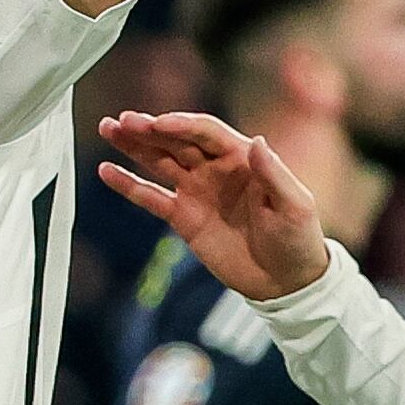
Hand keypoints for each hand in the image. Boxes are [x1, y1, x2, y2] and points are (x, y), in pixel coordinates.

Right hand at [99, 110, 330, 299]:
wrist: (287, 282)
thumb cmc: (298, 239)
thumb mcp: (295, 206)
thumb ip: (274, 173)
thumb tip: (257, 141)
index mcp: (241, 158)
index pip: (204, 132)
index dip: (180, 125)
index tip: (157, 123)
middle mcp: (213, 169)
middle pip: (175, 141)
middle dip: (148, 129)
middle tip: (122, 121)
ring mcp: (195, 192)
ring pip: (158, 161)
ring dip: (133, 145)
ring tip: (108, 129)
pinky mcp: (183, 218)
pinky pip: (150, 197)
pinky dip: (128, 185)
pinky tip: (106, 171)